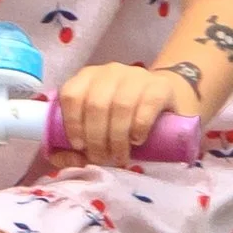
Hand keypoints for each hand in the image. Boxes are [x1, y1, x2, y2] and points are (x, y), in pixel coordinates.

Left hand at [53, 64, 190, 169]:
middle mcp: (110, 71)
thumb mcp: (100, 121)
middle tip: (102, 158)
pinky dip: (138, 126)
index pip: (71, 95)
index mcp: (88, 77)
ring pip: (120, 106)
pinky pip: (146, 105)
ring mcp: (136, 76)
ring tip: (119, 157)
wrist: (164, 96)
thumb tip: (68, 160)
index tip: (79, 147)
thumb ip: (81, 138)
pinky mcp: (160, 86)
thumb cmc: (124, 114)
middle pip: (95, 105)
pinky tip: (136, 140)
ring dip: (117, 138)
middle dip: (96, 138)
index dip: (72, 123)